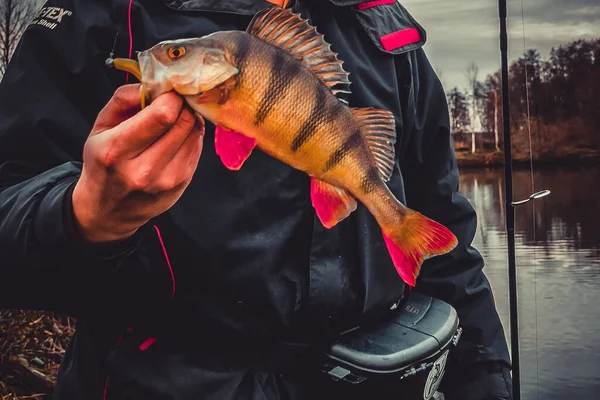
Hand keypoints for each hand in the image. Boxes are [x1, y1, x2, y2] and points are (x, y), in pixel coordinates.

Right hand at [72, 84, 204, 243]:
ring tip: (173, 119)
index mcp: (117, 150)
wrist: (108, 210)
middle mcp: (144, 169)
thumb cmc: (102, 163)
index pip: (163, 115)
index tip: (168, 91)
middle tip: (175, 101)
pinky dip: (190, 136)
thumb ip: (124, 99)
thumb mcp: (100, 127)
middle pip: (184, 122)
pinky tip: (176, 137)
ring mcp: (166, 181)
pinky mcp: (181, 185)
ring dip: (189, 119)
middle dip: (182, 105)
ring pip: (195, 134)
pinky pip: (197, 148)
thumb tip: (154, 83)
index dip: (171, 96)